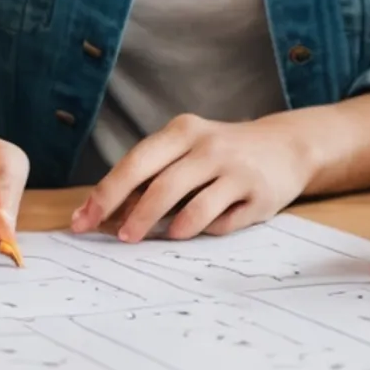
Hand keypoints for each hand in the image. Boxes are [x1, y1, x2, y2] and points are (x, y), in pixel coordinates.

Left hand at [70, 113, 313, 242]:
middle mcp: (207, 146)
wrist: (287, 146)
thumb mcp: (188, 150)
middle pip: (159, 185)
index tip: (83, 219)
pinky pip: (222, 221)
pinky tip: (192, 232)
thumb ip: (153, 174)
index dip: (106, 194)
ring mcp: (235, 169)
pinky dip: (202, 231)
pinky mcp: (258, 193)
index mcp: (181, 131)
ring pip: (190, 206)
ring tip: (152, 238)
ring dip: (165, 227)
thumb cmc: (223, 153)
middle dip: (132, 216)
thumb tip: (105, 211)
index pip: (134, 163)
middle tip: (117, 238)